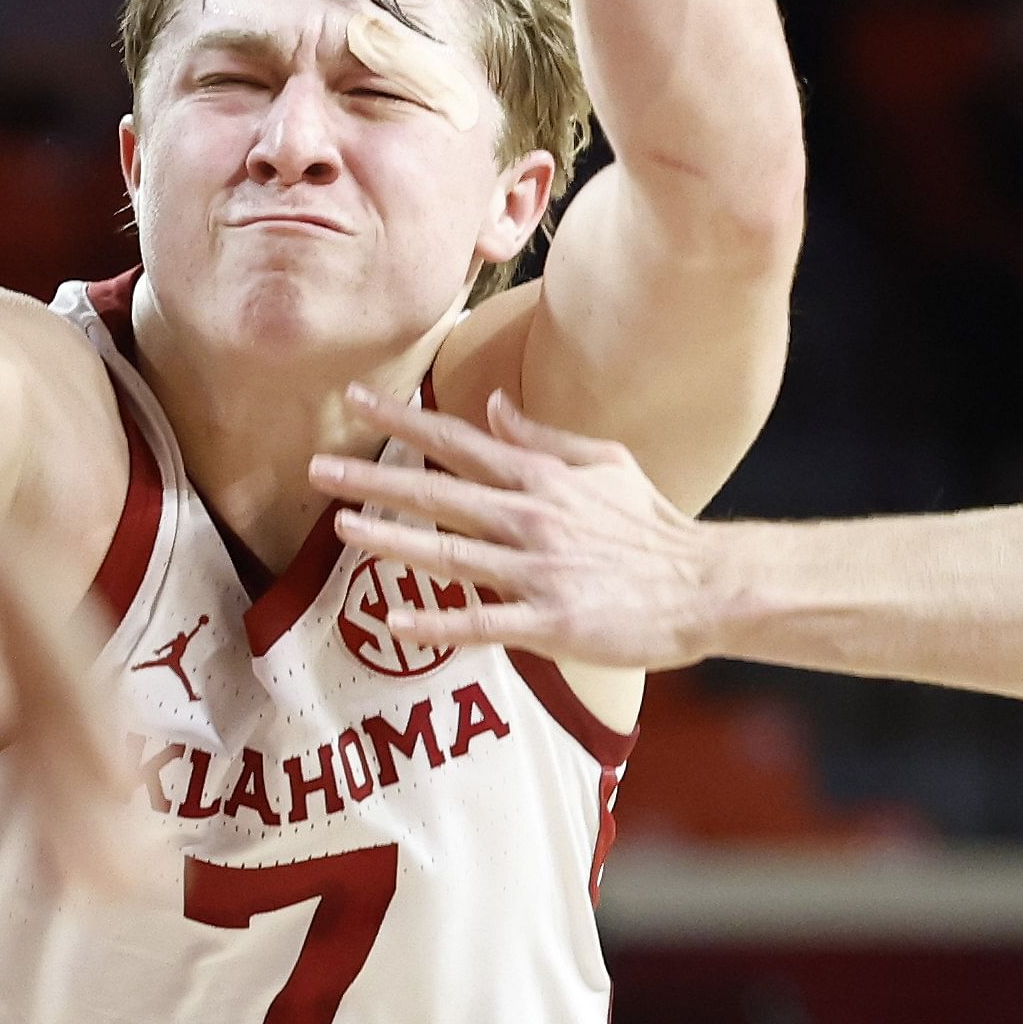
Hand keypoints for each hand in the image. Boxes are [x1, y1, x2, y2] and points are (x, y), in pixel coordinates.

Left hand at [313, 392, 731, 669]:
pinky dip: (436, 622)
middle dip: (374, 477)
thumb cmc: (652, 528)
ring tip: (342, 524)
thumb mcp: (605, 464)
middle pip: (440, 492)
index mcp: (542, 479)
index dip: (404, 420)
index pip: (460, 441)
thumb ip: (543, 438)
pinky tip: (393, 617)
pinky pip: (481, 623)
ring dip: (392, 539)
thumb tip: (492, 405)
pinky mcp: (550, 622)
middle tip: (318, 466)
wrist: (704, 587)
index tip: (355, 400)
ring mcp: (539, 572)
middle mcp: (532, 518)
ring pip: (450, 553)